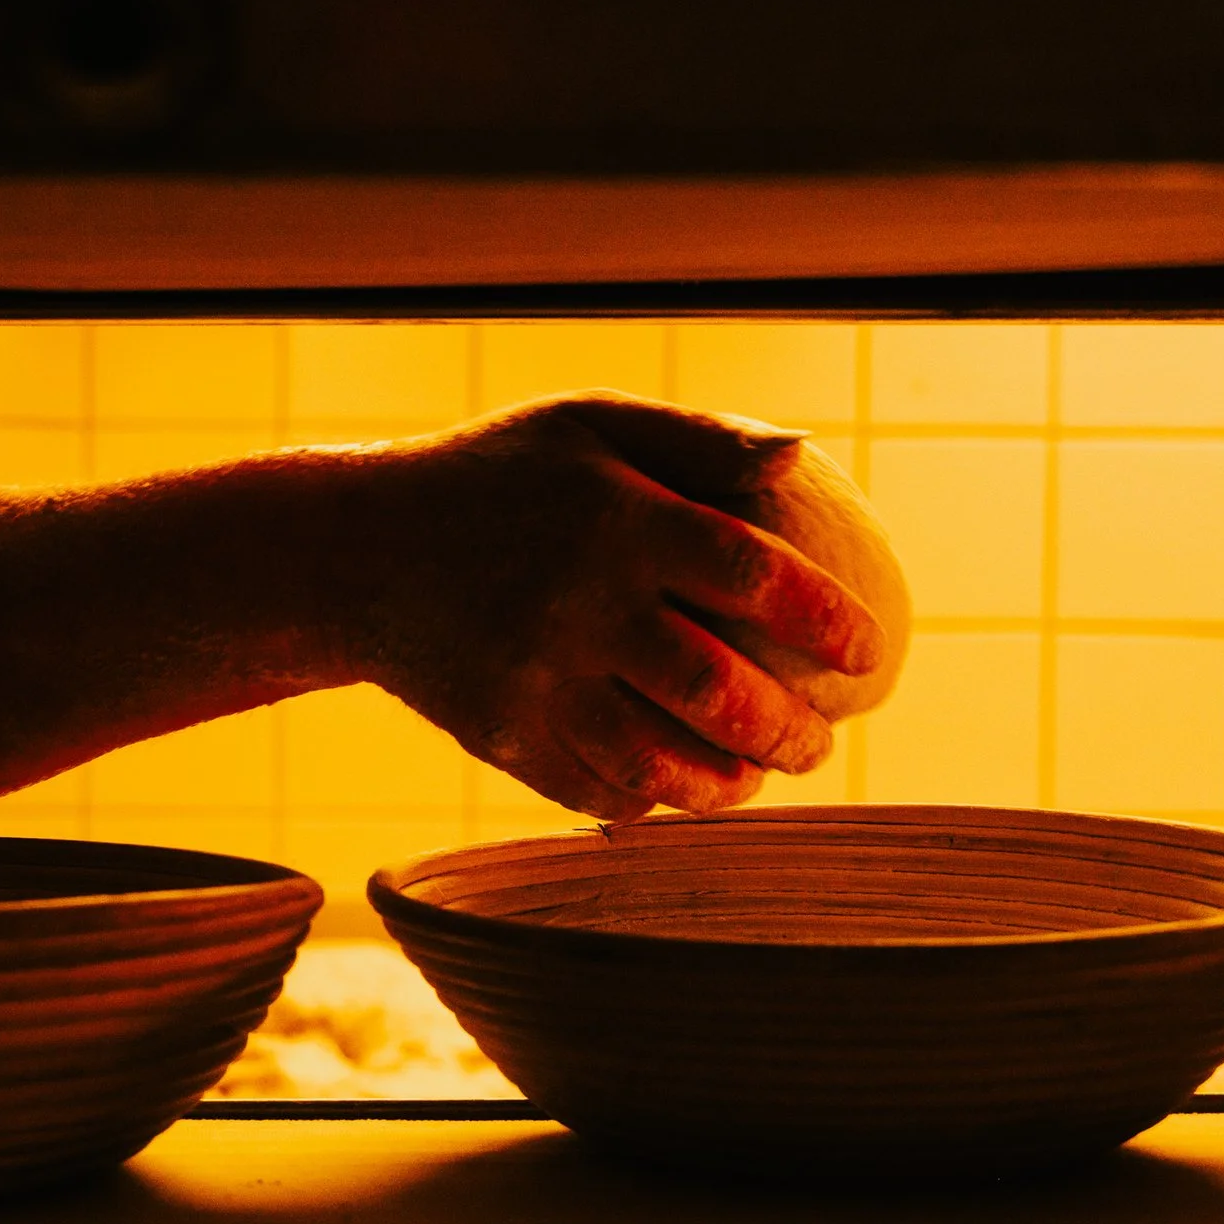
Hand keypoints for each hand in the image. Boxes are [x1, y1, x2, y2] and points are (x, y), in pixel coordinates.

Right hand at [359, 394, 887, 821]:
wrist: (355, 549)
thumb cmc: (498, 477)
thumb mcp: (587, 424)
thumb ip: (696, 439)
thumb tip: (802, 452)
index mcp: (617, 515)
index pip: (755, 574)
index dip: (828, 621)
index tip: (868, 652)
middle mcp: (578, 599)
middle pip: (719, 691)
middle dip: (792, 733)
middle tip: (820, 742)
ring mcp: (535, 675)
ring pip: (662, 762)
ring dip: (729, 786)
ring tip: (756, 778)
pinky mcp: (498, 733)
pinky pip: (597, 790)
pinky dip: (650, 800)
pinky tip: (678, 789)